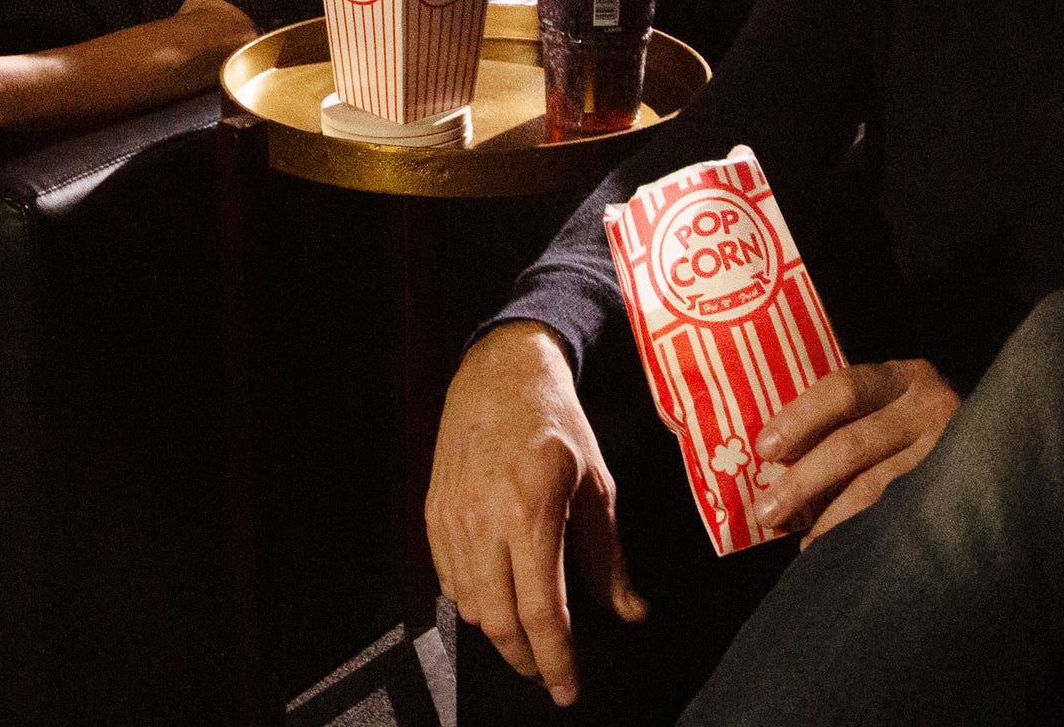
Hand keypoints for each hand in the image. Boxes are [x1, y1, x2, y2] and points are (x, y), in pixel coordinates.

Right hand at [426, 324, 645, 707]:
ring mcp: (452, 519)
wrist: (498, 373)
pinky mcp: (433, 515)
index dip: (556, 660)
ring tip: (528, 634)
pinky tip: (498, 597)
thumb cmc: (556, 423)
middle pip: (500, 622)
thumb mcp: (597, 484)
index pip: (541, 611)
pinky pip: (449, 581)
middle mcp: (484, 521)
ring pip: (471, 608)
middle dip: (527, 658)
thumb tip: (630, 612)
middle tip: (550, 671)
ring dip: (501, 632)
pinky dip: (475, 602)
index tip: (567, 690)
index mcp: (531, 512)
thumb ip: (610, 557)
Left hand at [749, 358, 960, 547]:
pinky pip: (902, 517)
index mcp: (903, 377)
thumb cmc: (917, 431)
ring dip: (830, 519)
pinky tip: (840, 551)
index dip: (800, 418)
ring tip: (802, 544)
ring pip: (877, 488)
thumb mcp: (890, 408)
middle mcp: (931, 407)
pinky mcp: (959, 492)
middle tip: (767, 512)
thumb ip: (845, 422)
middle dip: (803, 482)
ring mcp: (949, 451)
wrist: (1005, 448)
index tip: (764, 450)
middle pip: (853, 444)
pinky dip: (864, 534)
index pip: (844, 389)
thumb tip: (774, 466)